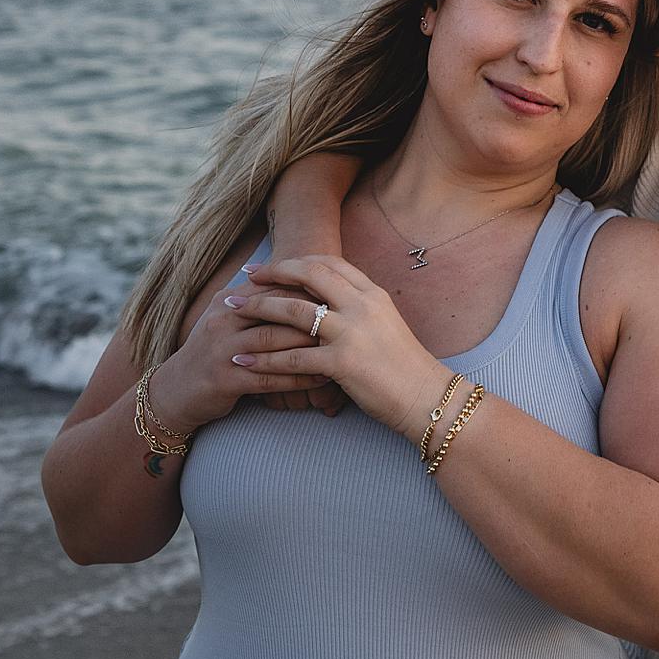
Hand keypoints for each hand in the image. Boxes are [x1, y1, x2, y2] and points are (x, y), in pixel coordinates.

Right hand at [146, 274, 330, 436]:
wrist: (176, 391)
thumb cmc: (215, 352)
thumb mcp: (230, 320)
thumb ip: (260, 303)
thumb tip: (305, 285)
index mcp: (228, 300)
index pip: (276, 286)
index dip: (311, 290)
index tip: (345, 296)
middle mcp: (223, 320)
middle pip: (278, 310)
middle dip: (317, 316)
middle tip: (352, 321)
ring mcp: (222, 349)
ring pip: (275, 342)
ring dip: (311, 347)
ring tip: (342, 349)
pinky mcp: (224, 379)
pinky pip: (269, 377)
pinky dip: (299, 377)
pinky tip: (323, 379)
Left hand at [228, 255, 447, 431]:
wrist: (426, 397)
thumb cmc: (406, 367)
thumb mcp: (385, 325)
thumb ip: (359, 310)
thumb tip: (331, 304)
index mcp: (372, 294)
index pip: (330, 263)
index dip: (297, 261)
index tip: (273, 264)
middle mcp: (362, 305)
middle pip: (309, 274)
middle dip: (273, 273)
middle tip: (247, 277)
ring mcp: (352, 332)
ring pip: (294, 310)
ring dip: (258, 307)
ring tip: (232, 310)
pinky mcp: (342, 362)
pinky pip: (292, 357)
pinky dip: (263, 358)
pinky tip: (243, 360)